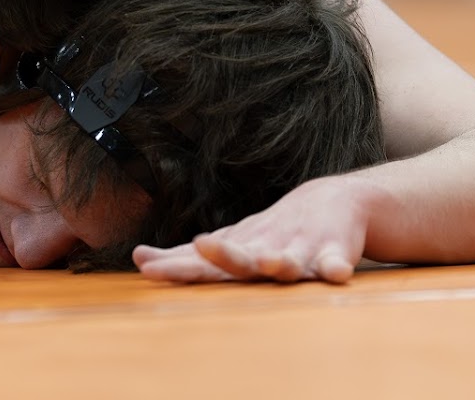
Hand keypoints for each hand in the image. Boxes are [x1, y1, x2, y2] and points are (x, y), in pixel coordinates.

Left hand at [132, 176, 368, 283]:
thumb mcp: (230, 244)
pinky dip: (335, 266)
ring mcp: (299, 248)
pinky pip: (335, 262)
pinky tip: (335, 272)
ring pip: (288, 260)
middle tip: (202, 245)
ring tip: (269, 263)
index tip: (146, 265)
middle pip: (241, 256)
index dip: (176, 265)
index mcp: (238, 249)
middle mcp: (264, 247)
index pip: (201, 262)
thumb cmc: (270, 233)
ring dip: (279, 262)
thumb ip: (187, 260)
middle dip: (223, 255)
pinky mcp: (334, 252)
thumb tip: (139, 262)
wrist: (332, 201)